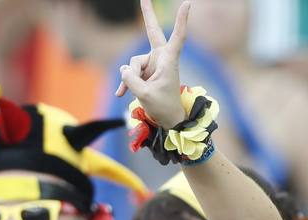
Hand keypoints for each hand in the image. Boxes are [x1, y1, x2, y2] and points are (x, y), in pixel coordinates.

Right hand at [116, 0, 189, 128]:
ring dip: (132, 78)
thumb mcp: (145, 94)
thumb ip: (131, 79)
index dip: (181, 20)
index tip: (187, 3)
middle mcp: (161, 58)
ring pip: (133, 63)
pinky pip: (129, 72)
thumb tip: (124, 69)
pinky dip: (126, 83)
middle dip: (148, 15)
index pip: (177, 36)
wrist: (168, 120)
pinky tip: (120, 94)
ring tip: (138, 92)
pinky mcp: (144, 72)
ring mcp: (152, 64)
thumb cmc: (164, 107)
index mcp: (169, 60)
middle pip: (152, 32)